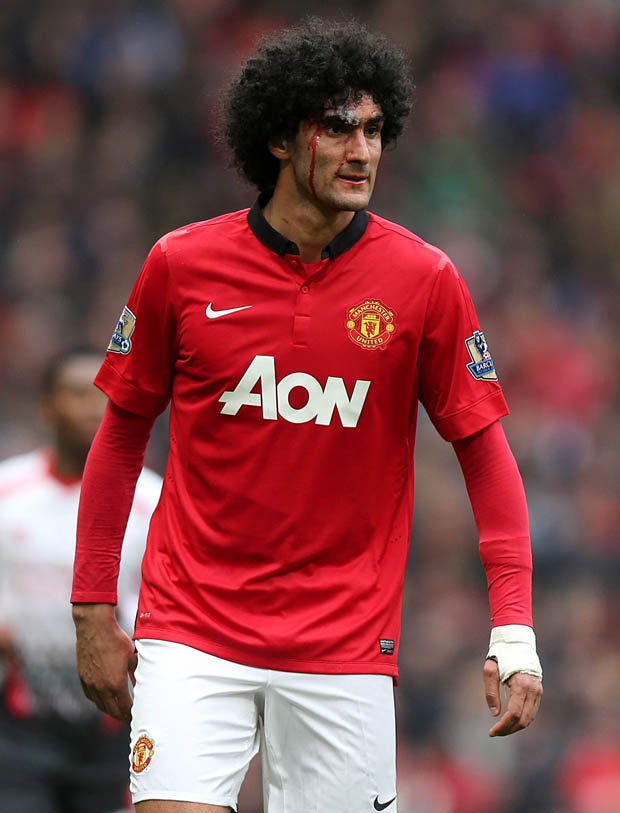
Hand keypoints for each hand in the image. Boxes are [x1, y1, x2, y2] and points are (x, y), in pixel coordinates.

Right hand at [72, 603, 136, 722]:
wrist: (95, 627)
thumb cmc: (116, 640)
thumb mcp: (132, 657)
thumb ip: (136, 675)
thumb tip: (142, 686)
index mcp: (116, 684)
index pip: (125, 708)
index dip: (131, 714)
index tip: (137, 716)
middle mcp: (101, 688)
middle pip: (112, 711)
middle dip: (121, 716)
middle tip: (129, 718)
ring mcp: (90, 683)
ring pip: (100, 705)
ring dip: (109, 710)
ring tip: (118, 711)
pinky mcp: (82, 677)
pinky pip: (90, 696)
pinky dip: (98, 701)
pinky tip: (103, 699)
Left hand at [483, 657, 542, 736]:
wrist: (516, 640)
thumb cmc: (501, 653)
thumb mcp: (490, 669)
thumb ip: (491, 692)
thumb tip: (495, 714)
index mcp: (521, 684)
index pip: (515, 713)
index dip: (503, 726)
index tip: (492, 731)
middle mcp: (533, 689)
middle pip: (524, 720)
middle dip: (509, 730)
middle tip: (494, 732)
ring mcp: (538, 691)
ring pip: (530, 718)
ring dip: (516, 727)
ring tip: (501, 729)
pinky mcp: (538, 691)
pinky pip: (532, 711)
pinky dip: (522, 720)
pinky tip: (510, 721)